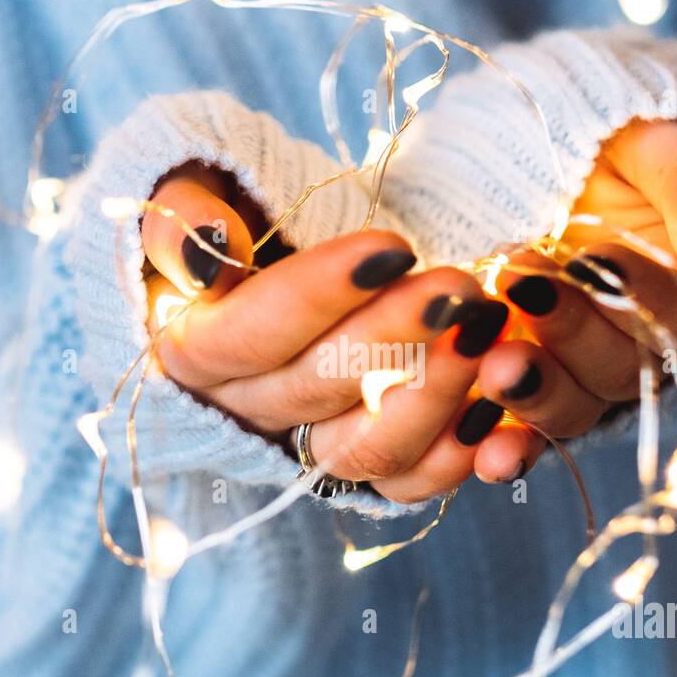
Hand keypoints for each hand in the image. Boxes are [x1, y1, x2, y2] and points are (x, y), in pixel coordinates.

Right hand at [142, 164, 514, 503]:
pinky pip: (403, 486)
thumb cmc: (230, 215)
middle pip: (317, 390)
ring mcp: (303, 446)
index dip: (318, 296)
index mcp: (193, 347)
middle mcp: (245, 409)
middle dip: (397, 337)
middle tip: (463, 289)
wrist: (261, 266)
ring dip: (434, 397)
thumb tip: (210, 251)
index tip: (392, 248)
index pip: (246, 335)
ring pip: (365, 449)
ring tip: (488, 336)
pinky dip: (453, 459)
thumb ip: (183, 215)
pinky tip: (493, 411)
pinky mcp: (359, 467)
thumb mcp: (190, 191)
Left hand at [471, 120, 676, 479]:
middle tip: (520, 293)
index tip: (592, 258)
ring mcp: (578, 383)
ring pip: (570, 409)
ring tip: (492, 366)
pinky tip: (485, 455)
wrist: (548, 179)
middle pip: (618, 369)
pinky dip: (507, 451)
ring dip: (533, 394)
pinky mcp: (523, 398)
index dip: (640, 293)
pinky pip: (521, 439)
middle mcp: (641, 357)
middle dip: (570, 336)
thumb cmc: (614, 157)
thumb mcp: (656, 146)